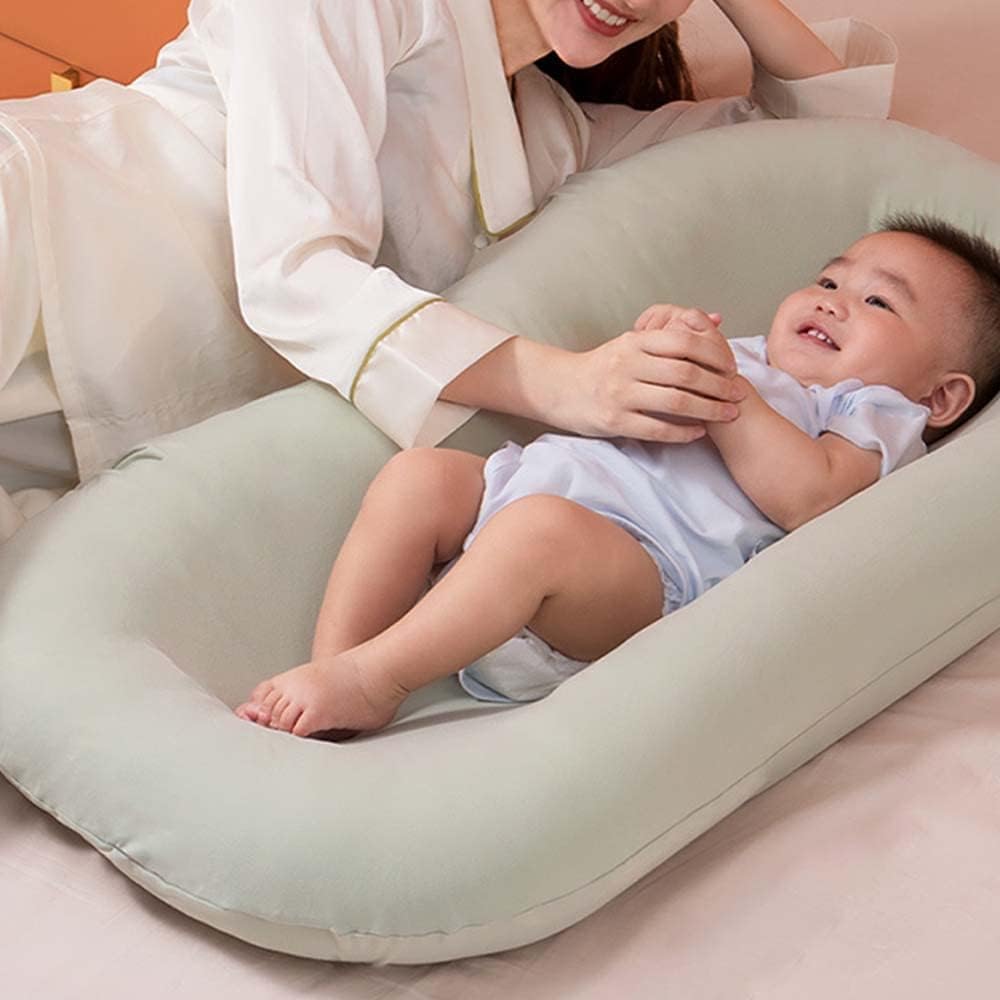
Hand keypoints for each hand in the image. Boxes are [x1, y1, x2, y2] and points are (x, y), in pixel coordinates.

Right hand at [554, 305, 742, 442]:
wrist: (558, 388)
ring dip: (709, 409)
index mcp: (634, 342)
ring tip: (728, 413)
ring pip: (676, 402)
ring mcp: (620, 394)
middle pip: (686, 373)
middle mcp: (627, 365)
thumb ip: (671, 334)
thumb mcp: (632, 342)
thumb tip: (716, 318)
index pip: (685, 342)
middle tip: (738, 394)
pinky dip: (683, 432)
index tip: (732, 367)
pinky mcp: (614, 421)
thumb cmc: (602, 366)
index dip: (715, 355)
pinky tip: (699, 432)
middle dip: (719, 385)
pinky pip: (657, 429)